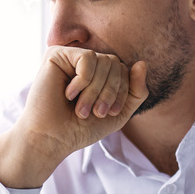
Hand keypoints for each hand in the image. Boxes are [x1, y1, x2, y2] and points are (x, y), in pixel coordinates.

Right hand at [22, 47, 147, 156]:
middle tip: (95, 113)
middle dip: (110, 92)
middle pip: (115, 63)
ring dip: (95, 90)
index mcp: (98, 74)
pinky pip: (87, 58)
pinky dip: (83, 81)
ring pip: (103, 61)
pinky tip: (68, 94)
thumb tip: (142, 63)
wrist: (52, 139)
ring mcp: (70, 57)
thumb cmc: (80, 128)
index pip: (124, 70)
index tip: (107, 113)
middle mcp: (85, 62)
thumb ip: (136, 91)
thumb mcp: (118, 113)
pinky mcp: (56, 54)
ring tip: (81, 109)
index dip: (122, 92)